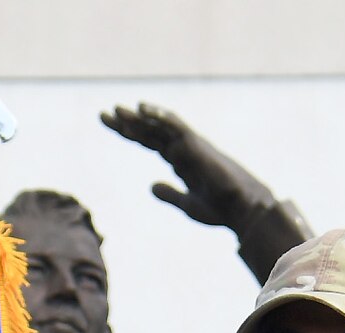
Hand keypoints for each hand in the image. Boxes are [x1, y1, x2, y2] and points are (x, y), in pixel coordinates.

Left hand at [100, 103, 275, 233]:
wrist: (241, 210)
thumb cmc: (219, 208)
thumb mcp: (186, 203)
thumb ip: (169, 193)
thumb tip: (150, 186)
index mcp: (179, 160)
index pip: (149, 141)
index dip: (128, 132)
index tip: (108, 124)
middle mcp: (183, 149)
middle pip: (150, 130)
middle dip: (126, 122)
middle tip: (103, 114)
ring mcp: (190, 145)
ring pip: (160, 125)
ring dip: (138, 117)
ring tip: (117, 110)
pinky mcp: (197, 146)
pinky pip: (176, 126)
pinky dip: (160, 116)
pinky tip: (143, 110)